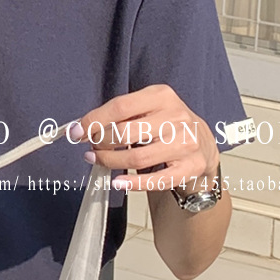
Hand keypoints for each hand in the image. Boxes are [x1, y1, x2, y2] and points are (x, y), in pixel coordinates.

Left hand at [73, 85, 219, 193]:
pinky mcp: (191, 167)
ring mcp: (185, 142)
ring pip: (138, 157)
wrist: (202, 143)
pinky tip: (118, 181)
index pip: (120, 107)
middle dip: (101, 142)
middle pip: (126, 132)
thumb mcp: (149, 107)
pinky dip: (133, 183)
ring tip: (98, 160)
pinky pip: (157, 179)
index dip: (94, 121)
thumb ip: (121, 113)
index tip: (77, 132)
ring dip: (111, 161)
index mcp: (162, 96)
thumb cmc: (166, 123)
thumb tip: (82, 127)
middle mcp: (176, 116)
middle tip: (92, 148)